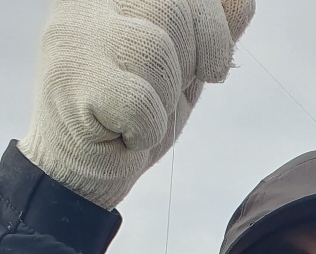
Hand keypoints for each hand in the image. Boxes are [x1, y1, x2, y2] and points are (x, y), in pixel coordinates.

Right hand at [19, 0, 254, 210]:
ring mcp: (74, 36)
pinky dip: (146, 130)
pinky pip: (140, 100)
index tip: (212, 67)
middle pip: (173, 10)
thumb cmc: (126, 118)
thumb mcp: (181, 68)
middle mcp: (87, 0)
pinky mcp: (72, 81)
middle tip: (167, 98)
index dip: (213, 27)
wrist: (76, 174)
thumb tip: (242, 1)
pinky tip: (123, 135)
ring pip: (156, 50)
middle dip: (191, 64)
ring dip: (164, 100)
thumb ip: (208, 32)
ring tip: (139, 116)